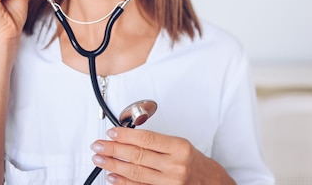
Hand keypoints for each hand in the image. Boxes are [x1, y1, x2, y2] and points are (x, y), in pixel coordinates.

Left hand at [90, 127, 234, 184]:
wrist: (213, 184)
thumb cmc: (197, 164)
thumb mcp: (182, 145)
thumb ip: (158, 143)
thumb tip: (130, 138)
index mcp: (180, 148)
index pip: (147, 139)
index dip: (126, 135)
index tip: (111, 132)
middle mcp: (175, 166)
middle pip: (137, 155)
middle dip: (114, 150)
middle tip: (98, 145)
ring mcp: (170, 183)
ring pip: (135, 172)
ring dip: (114, 166)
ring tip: (100, 160)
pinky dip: (123, 183)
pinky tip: (112, 177)